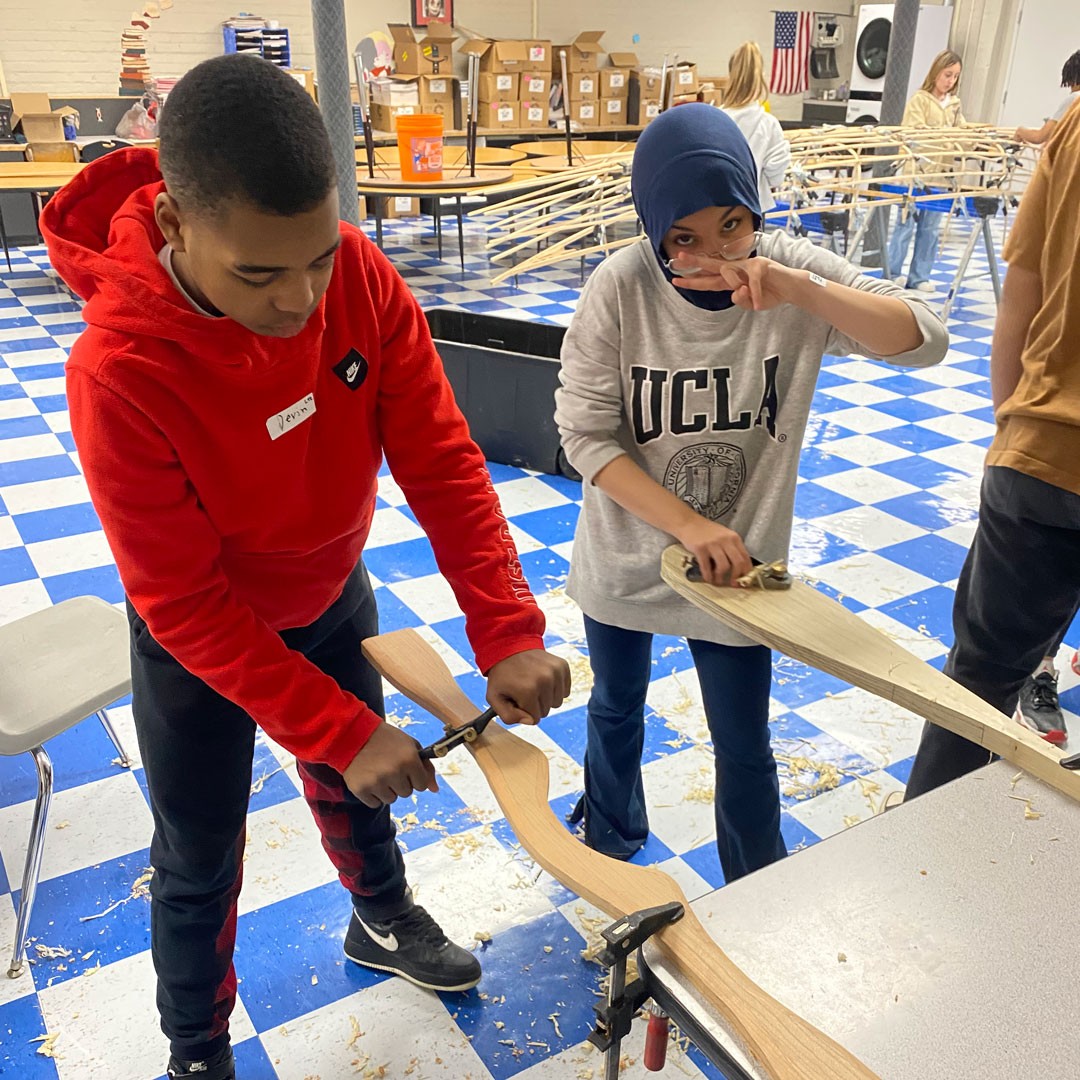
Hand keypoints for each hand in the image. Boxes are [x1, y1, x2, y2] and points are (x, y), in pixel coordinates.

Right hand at [343, 721, 437, 807]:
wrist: (354, 735)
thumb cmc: (386, 739)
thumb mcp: (410, 745)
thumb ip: (426, 766)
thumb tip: (435, 789)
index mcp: (409, 759)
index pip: (421, 785)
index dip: (414, 777)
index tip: (406, 769)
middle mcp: (394, 772)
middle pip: (407, 793)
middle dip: (401, 783)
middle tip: (390, 768)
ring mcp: (377, 782)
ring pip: (391, 799)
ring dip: (387, 790)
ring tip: (378, 772)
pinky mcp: (361, 790)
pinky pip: (375, 803)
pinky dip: (373, 794)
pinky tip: (369, 778)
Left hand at [486, 649, 571, 724]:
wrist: (510, 646)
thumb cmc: (502, 674)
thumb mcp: (494, 697)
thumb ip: (508, 716)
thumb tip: (530, 720)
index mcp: (528, 690)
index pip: (535, 718)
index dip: (524, 710)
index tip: (517, 698)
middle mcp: (545, 680)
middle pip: (546, 710)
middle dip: (535, 704)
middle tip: (523, 689)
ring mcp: (555, 672)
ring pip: (557, 702)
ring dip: (546, 697)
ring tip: (533, 683)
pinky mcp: (563, 666)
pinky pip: (565, 690)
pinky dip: (555, 688)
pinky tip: (543, 679)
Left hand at [671, 254, 795, 310]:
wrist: (791, 289)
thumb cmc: (769, 294)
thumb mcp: (751, 304)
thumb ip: (741, 300)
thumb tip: (735, 292)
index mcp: (732, 280)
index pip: (708, 280)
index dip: (693, 280)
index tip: (675, 279)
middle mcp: (737, 270)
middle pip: (712, 265)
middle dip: (695, 262)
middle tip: (678, 258)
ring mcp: (748, 265)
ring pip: (729, 274)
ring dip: (736, 288)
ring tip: (749, 296)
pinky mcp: (761, 266)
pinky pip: (752, 283)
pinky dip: (755, 295)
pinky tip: (759, 304)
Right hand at [675, 515, 752, 585]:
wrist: (688, 522)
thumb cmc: (705, 530)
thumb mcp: (724, 535)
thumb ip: (731, 548)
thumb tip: (739, 567)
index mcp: (733, 537)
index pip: (746, 557)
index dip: (746, 571)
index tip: (744, 579)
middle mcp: (725, 540)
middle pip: (738, 562)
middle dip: (736, 576)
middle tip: (733, 583)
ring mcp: (713, 544)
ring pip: (724, 566)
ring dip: (721, 577)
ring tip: (717, 580)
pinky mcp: (700, 549)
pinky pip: (706, 567)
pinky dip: (708, 576)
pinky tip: (707, 578)